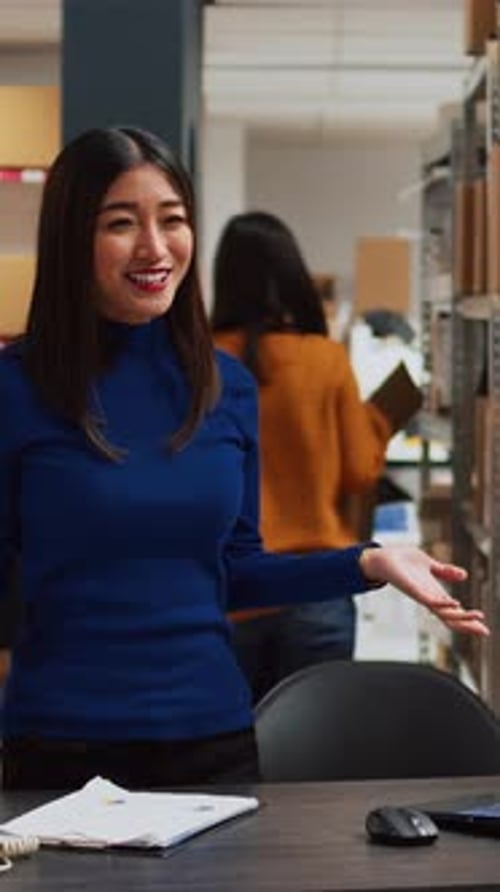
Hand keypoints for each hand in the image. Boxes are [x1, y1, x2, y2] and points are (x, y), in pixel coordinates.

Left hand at [359, 545, 488, 636]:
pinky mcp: (412, 589)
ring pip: (443, 611)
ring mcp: (420, 596)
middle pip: (451, 617)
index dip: (468, 619)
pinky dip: (442, 602)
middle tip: (484, 632)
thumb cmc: (403, 562)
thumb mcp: (430, 565)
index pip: (454, 611)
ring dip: (460, 615)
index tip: (484, 628)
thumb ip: (445, 571)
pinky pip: (429, 599)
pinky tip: (455, 603)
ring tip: (477, 616)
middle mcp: (428, 598)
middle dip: (468, 625)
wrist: (381, 558)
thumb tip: (464, 575)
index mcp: (434, 594)